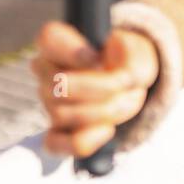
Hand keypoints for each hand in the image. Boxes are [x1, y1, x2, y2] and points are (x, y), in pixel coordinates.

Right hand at [30, 21, 159, 158]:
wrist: (131, 80)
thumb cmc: (127, 59)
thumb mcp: (136, 51)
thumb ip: (126, 58)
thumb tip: (109, 75)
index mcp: (60, 41)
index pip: (48, 38)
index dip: (73, 51)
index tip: (98, 57)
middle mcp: (47, 71)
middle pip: (60, 85)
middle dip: (103, 89)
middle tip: (126, 83)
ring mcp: (49, 103)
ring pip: (62, 115)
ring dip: (103, 112)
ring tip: (124, 101)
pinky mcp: (57, 132)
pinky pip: (55, 145)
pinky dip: (83, 141)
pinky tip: (107, 130)